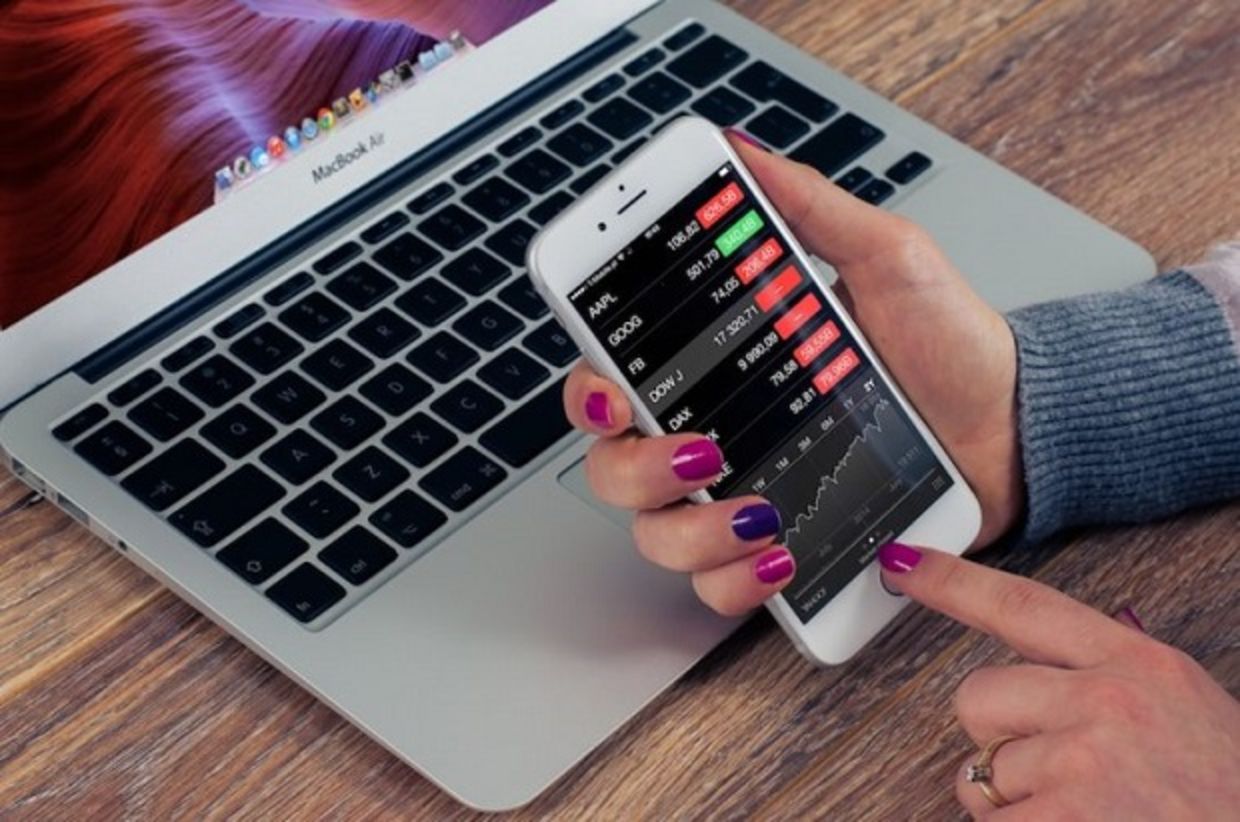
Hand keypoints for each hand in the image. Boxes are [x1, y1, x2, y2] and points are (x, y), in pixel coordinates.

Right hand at [562, 135, 1022, 614]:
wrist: (1015, 425)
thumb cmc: (950, 344)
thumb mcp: (884, 257)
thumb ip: (807, 208)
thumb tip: (738, 150)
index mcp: (719, 366)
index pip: (614, 380)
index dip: (590, 394)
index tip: (615, 397)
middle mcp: (715, 435)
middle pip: (614, 469)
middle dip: (640, 470)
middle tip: (703, 452)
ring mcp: (739, 499)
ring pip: (657, 537)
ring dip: (694, 533)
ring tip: (763, 513)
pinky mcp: (778, 551)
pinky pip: (719, 587)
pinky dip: (737, 581)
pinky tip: (780, 555)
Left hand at [878, 543, 1239, 819]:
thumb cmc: (1226, 795)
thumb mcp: (1186, 712)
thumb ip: (1112, 678)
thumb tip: (1041, 661)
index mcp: (1139, 664)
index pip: (1022, 605)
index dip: (952, 581)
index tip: (901, 561)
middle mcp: (1107, 703)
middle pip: (977, 694)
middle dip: (997, 737)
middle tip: (1057, 772)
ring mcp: (1083, 764)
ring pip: (979, 772)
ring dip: (1013, 804)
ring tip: (1084, 814)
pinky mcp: (1063, 821)